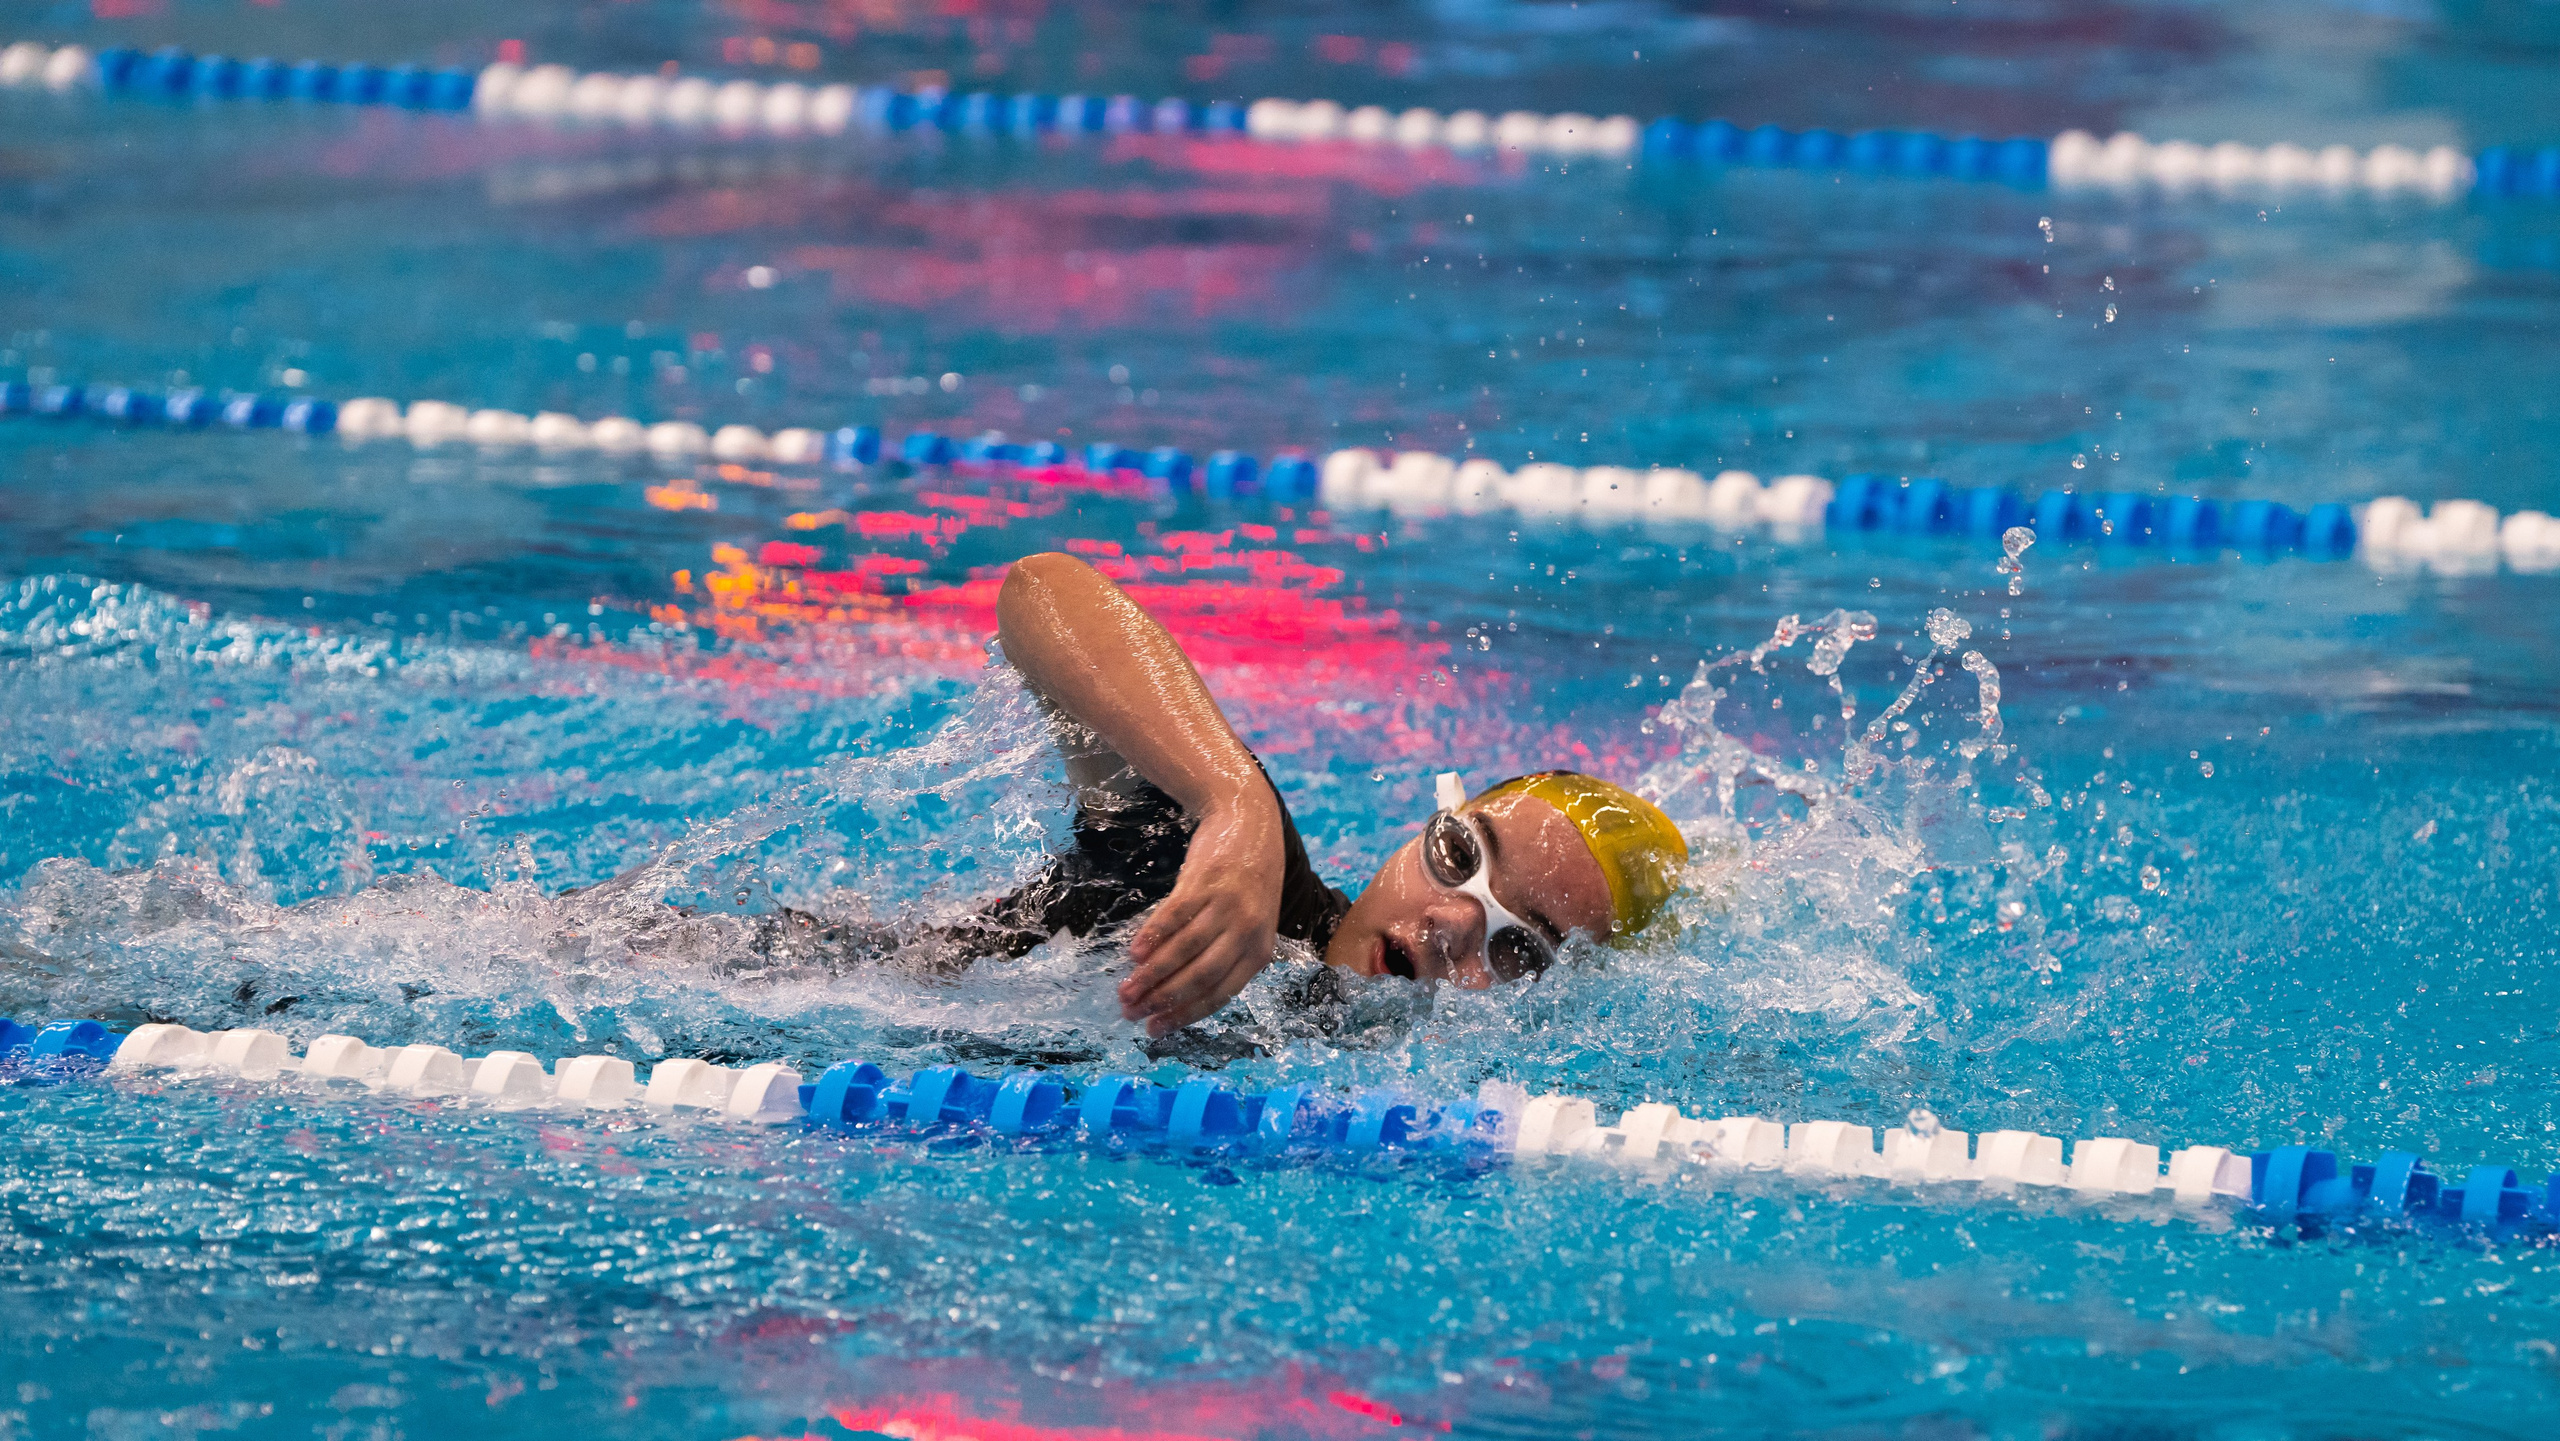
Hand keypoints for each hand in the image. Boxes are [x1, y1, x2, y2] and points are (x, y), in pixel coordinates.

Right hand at [1119, 786, 1282, 1035]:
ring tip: (1125, 989)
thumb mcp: (1251, 924)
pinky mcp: (1205, 881)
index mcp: (1259, 951)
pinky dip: (1153, 937)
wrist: (1249, 822)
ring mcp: (1226, 905)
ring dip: (1150, 975)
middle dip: (1162, 1000)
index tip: (1154, 1030)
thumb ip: (1225, 957)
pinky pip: (1175, 915)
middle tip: (1130, 1012)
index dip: (1184, 1014)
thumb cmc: (1247, 883)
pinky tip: (1134, 954)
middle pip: (1199, 975)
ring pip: (1184, 950)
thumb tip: (1179, 996)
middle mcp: (1246, 930)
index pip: (1219, 993)